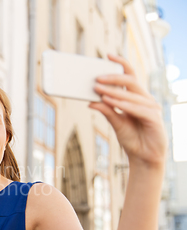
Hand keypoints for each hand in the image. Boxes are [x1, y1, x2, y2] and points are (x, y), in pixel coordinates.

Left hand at [89, 54, 166, 168]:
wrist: (144, 158)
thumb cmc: (132, 139)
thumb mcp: (116, 123)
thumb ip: (106, 111)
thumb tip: (91, 101)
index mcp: (137, 98)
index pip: (130, 76)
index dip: (121, 64)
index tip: (108, 56)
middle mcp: (146, 100)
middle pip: (131, 81)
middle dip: (113, 78)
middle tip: (96, 78)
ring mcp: (151, 108)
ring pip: (132, 94)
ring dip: (114, 92)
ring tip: (98, 89)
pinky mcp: (154, 119)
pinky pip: (137, 109)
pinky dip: (123, 104)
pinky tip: (110, 102)